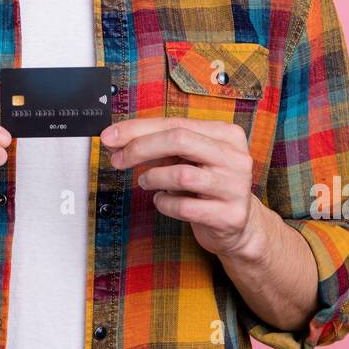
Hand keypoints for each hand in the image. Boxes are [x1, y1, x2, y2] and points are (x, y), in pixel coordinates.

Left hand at [101, 118, 258, 257]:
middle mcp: (235, 157)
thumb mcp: (188, 159)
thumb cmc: (206, 186)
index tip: (110, 137)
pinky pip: (184, 207)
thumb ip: (159, 146)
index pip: (175, 122)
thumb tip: (116, 140)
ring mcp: (235, 186)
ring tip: (145, 181)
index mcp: (226, 134)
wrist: (238, 226)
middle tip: (118, 160)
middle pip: (179, 140)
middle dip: (141, 148)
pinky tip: (162, 201)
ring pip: (181, 174)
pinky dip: (164, 203)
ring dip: (153, 177)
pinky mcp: (229, 215)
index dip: (138, 129)